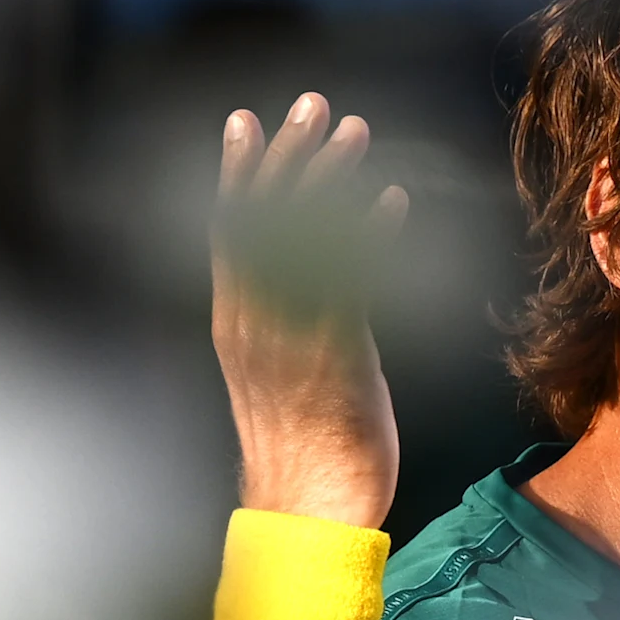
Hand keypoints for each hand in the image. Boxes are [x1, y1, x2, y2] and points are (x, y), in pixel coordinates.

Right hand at [213, 94, 408, 530]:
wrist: (305, 515)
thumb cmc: (299, 448)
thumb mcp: (279, 372)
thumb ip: (287, 320)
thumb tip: (308, 278)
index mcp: (235, 325)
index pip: (230, 231)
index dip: (237, 173)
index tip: (245, 121)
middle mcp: (253, 324)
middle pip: (262, 221)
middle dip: (285, 156)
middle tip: (311, 104)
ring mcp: (290, 340)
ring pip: (303, 243)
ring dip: (329, 181)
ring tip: (354, 132)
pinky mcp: (333, 359)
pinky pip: (349, 286)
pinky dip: (367, 238)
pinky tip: (390, 201)